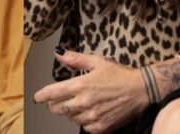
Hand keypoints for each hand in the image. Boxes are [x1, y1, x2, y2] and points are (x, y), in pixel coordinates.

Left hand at [33, 49, 148, 133]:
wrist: (141, 90)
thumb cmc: (120, 75)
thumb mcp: (98, 62)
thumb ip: (76, 59)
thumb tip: (59, 54)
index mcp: (81, 85)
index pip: (51, 94)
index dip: (41, 95)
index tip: (38, 97)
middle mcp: (83, 103)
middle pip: (56, 108)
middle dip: (55, 103)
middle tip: (63, 97)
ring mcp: (91, 117)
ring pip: (70, 118)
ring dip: (72, 111)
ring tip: (84, 102)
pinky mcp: (99, 127)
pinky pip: (83, 127)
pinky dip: (84, 120)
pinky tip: (93, 111)